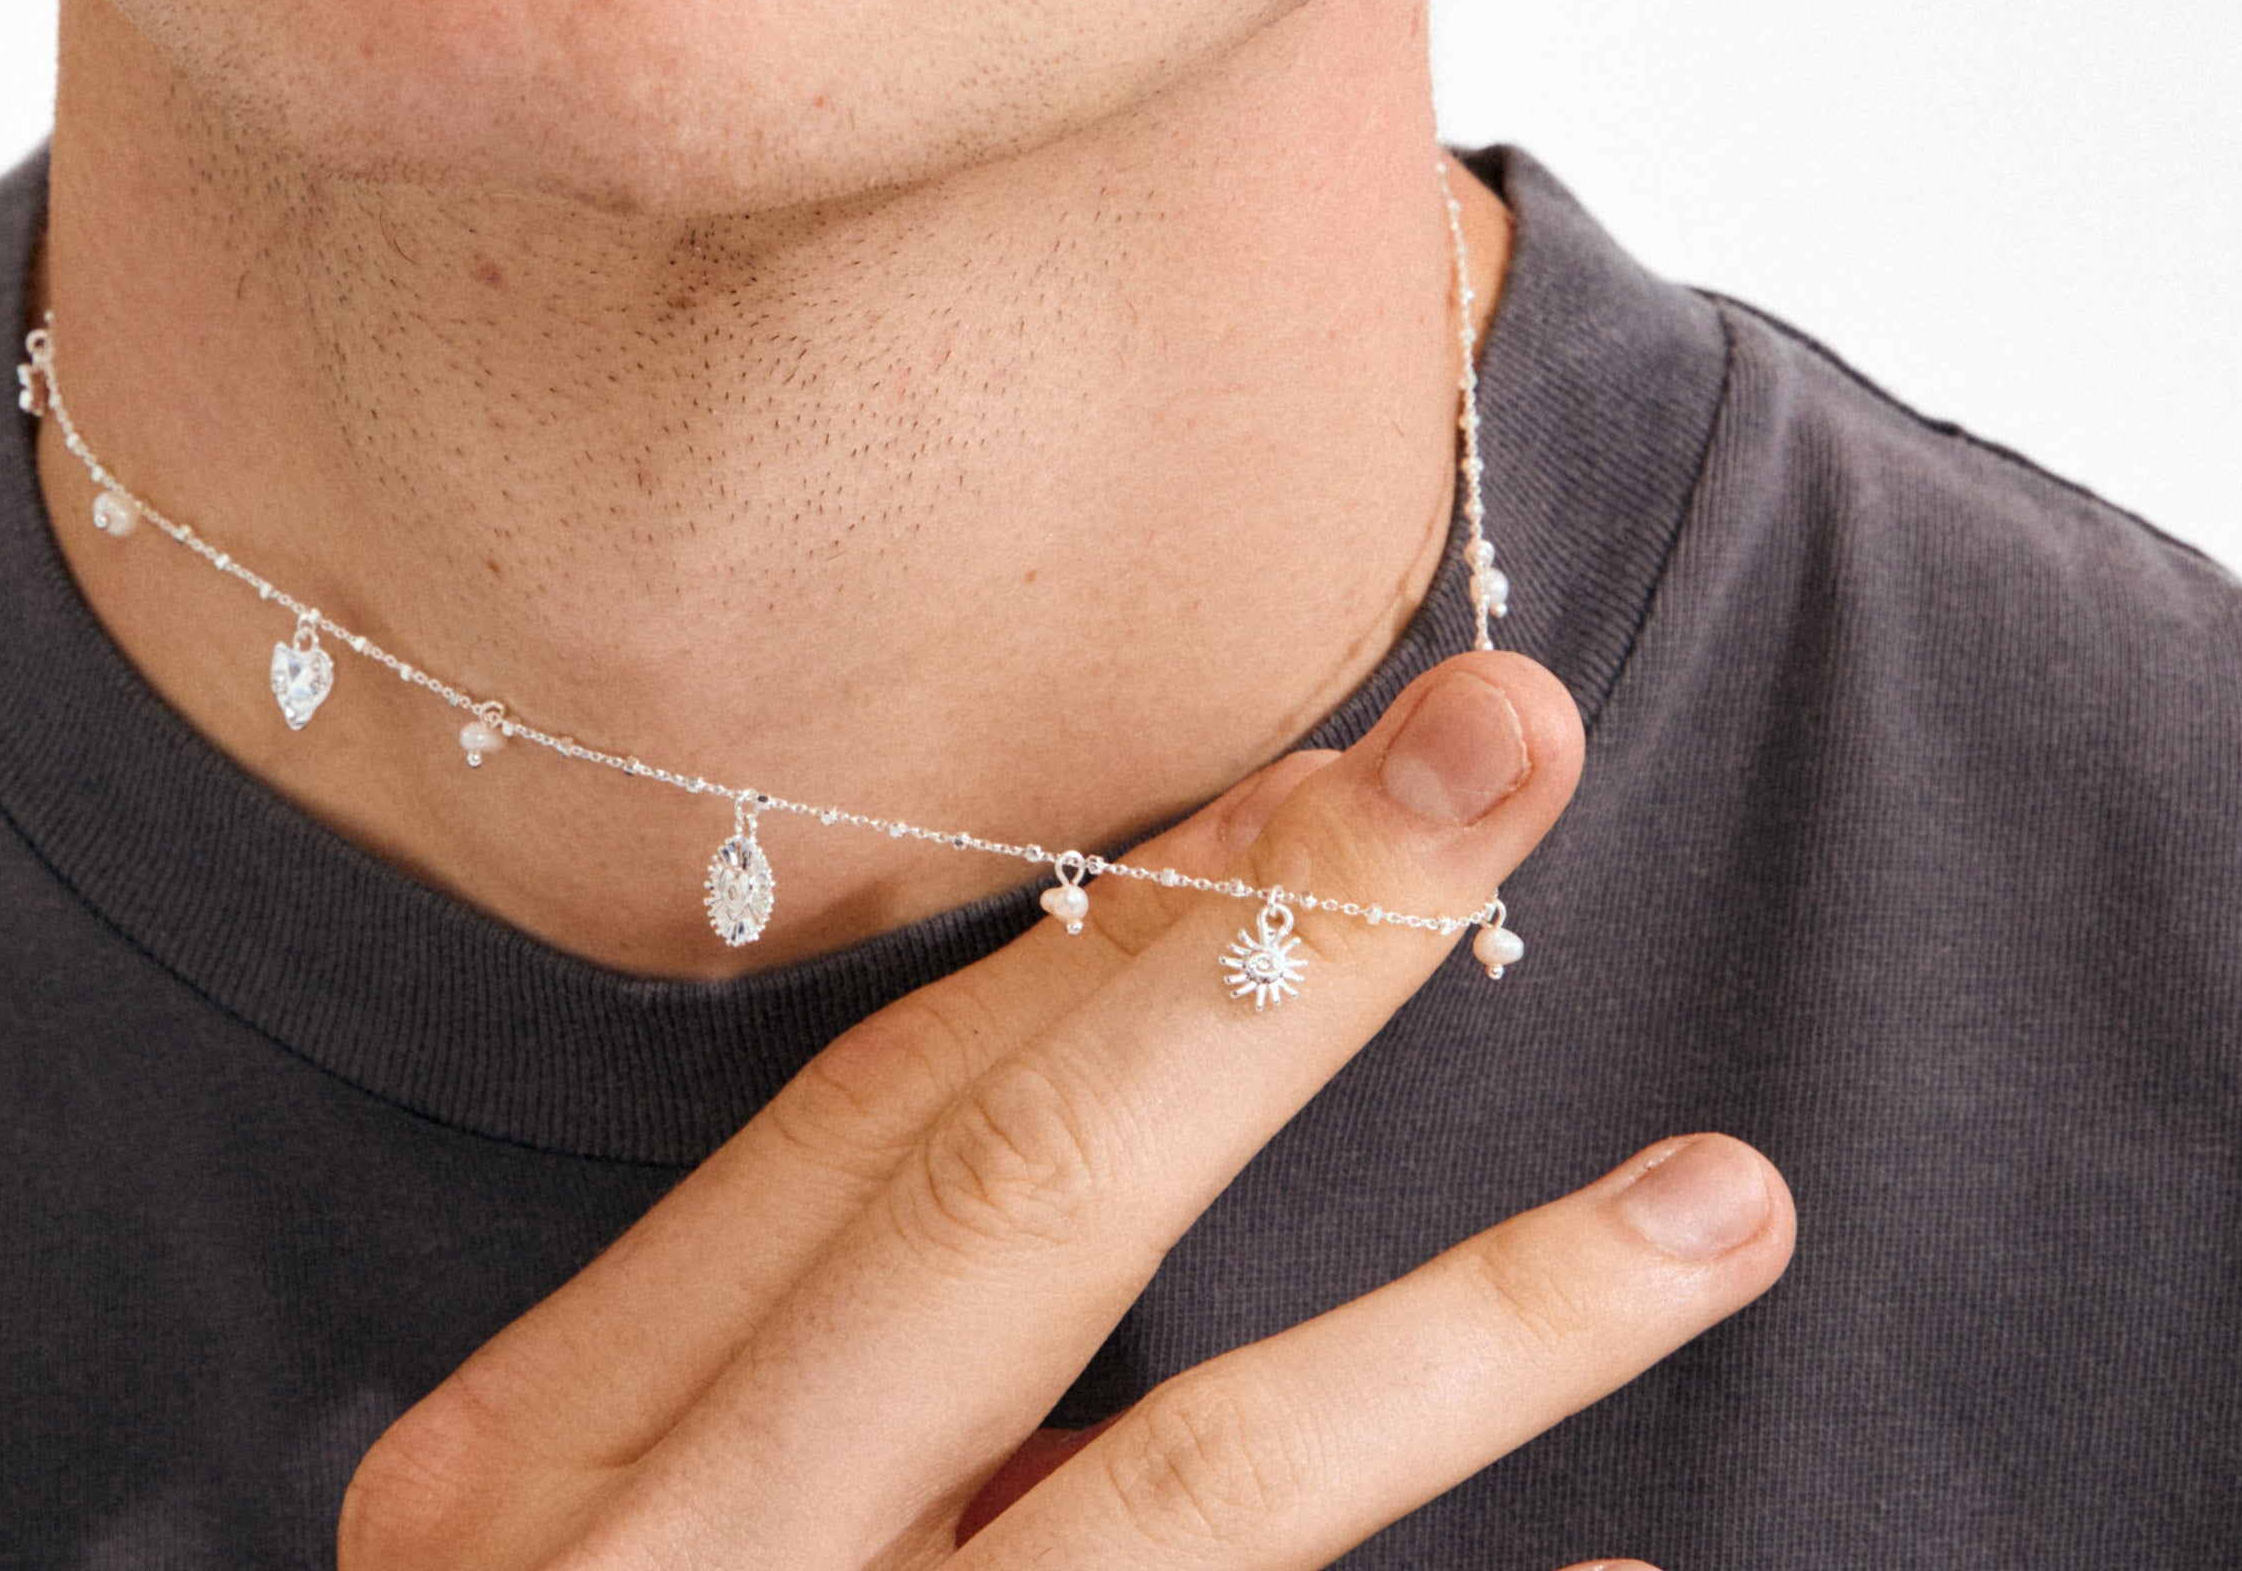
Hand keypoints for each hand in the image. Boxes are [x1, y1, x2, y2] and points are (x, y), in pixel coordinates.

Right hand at [340, 651, 1787, 1567]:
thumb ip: (769, 1400)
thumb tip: (1092, 1127)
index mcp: (524, 1485)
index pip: (864, 1125)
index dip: (1117, 926)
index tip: (1328, 767)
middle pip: (1010, 1200)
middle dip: (1276, 954)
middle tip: (1499, 750)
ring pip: (1191, 1479)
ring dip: (1476, 1320)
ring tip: (1717, 1196)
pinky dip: (1417, 1543)